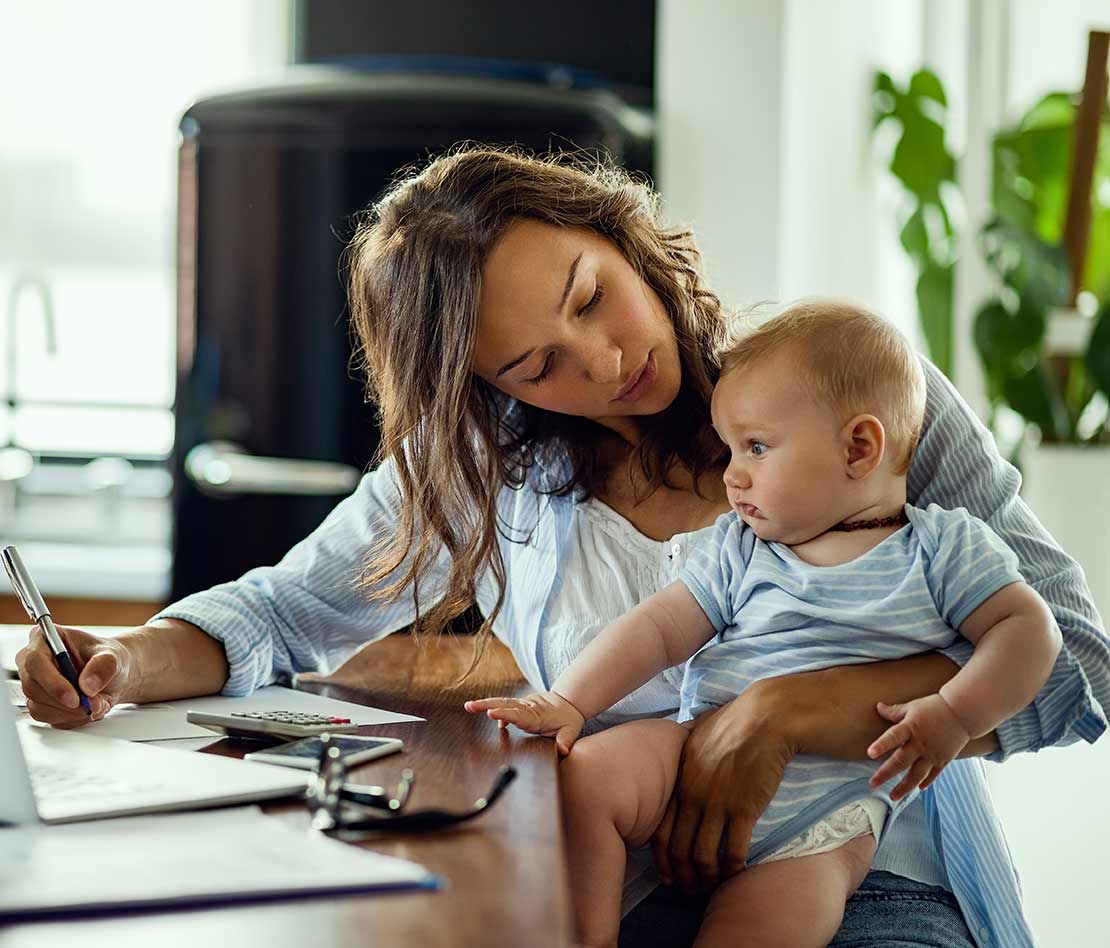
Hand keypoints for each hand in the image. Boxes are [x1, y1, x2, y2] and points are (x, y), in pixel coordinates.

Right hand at [15, 625, 134, 727]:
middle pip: (32, 687)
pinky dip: (69, 718)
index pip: (35, 660)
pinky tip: (84, 709)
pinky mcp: (37, 702)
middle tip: (89, 704)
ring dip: (69, 711)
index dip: (53, 682)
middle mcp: (32, 661)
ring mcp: (33, 683)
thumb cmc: (108, 659)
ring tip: (93, 703)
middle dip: (63, 701)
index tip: (74, 697)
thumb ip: (103, 666)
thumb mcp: (114, 656)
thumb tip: (88, 685)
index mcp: (45, 638)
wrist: (112, 676)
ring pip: (38, 705)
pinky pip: (46, 717)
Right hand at [463, 691, 585, 755]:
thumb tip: (562, 751)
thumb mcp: (571, 730)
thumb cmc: (569, 718)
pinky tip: (483, 711)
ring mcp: (522, 705)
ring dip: (485, 703)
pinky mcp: (519, 706)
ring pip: (502, 703)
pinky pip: (505, 706)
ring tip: (468, 706)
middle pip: (505, 705)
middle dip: (486, 705)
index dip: (505, 714)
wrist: (570, 701)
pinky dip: (494, 708)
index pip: (518, 715)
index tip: (491, 713)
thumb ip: (565, 741)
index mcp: (536, 716)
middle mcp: (527, 708)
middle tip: (469, 706)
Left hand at [651, 689, 792, 893]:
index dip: (663, 858)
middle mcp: (694, 796)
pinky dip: (732, 868)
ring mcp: (718, 804)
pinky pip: (733, 850)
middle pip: (680, 849)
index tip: (668, 873)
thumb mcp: (698, 735)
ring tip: (711, 886)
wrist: (765, 718)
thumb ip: (687, 756)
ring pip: (704, 855)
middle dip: (682, 875)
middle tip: (688, 890)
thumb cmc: (734, 721)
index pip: (662, 830)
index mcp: (680, 780)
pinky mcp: (744, 810)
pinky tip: (735, 874)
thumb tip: (683, 760)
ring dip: (706, 877)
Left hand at [867, 694, 969, 798]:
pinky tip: (918, 789)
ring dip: (904, 787)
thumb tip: (878, 707)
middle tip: (872, 784)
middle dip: (886, 774)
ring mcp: (933, 754)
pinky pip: (933, 775)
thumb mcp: (913, 706)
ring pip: (917, 774)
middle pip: (901, 761)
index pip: (893, 736)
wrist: (963, 712)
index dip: (881, 745)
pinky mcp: (944, 760)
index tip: (870, 753)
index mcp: (911, 727)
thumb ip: (894, 711)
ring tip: (893, 796)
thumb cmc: (935, 707)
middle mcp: (921, 743)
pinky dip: (925, 782)